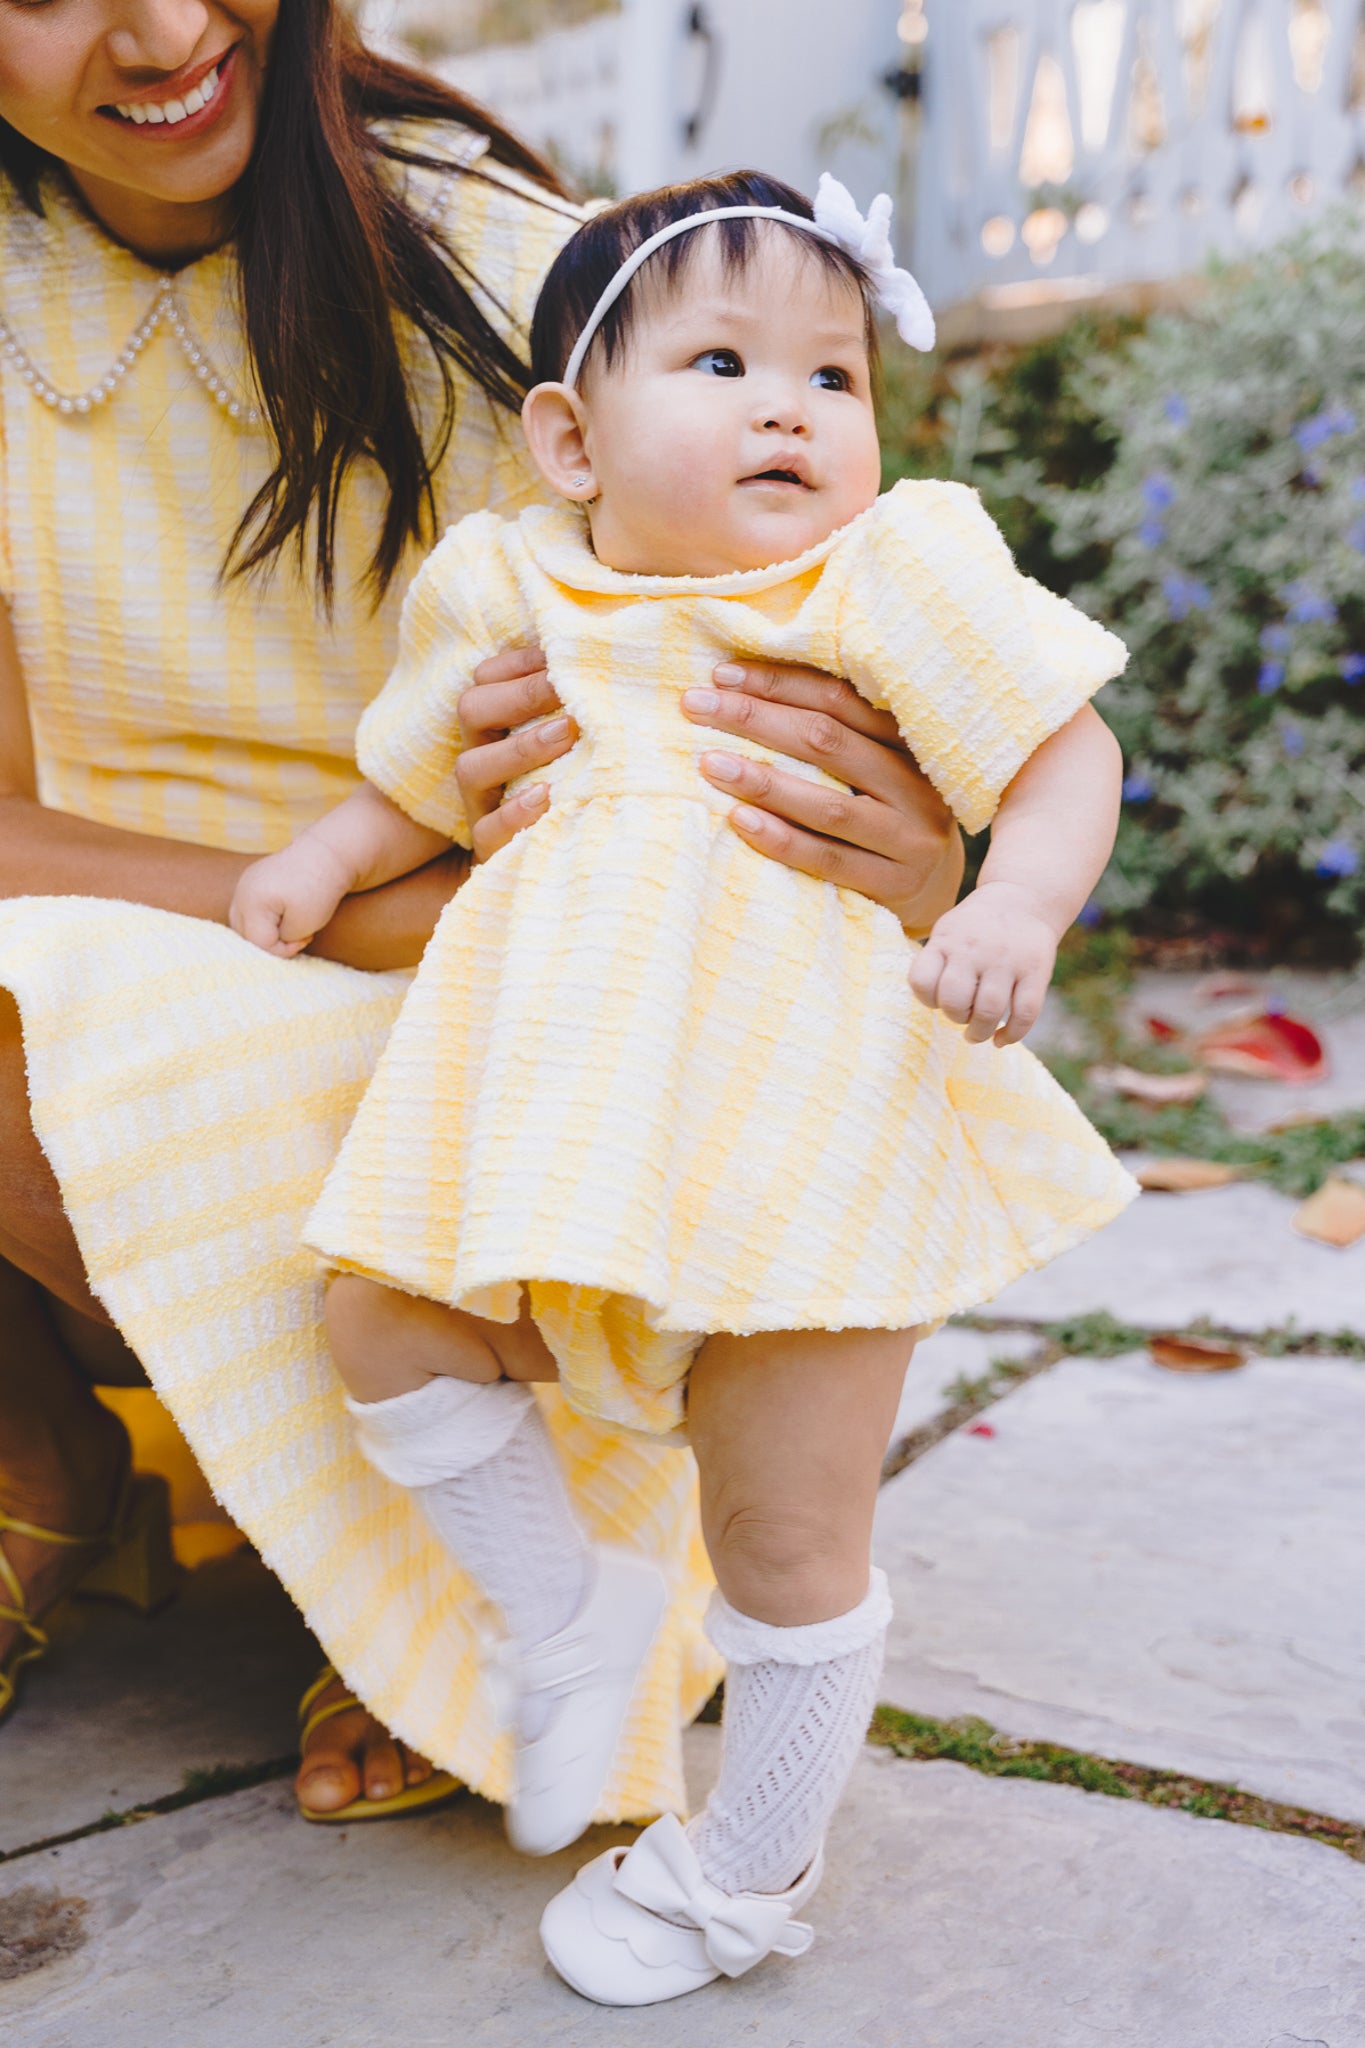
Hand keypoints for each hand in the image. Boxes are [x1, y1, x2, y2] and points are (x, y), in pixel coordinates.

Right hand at [230, 842, 351, 957]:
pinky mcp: (253, 880)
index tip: (305, 939)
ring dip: (266, 932)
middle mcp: (241, 891)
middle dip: (272, 943)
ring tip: (293, 929)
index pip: (258, 942)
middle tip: (299, 938)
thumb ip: (281, 941)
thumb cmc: (319, 889)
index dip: (282, 949)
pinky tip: (287, 918)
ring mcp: (245, 883)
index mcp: (251, 901)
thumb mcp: (303, 926)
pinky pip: (250, 909)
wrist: (329, 853)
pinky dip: (265, 919)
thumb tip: (268, 941)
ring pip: (244, 923)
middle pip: (245, 934)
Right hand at [456, 645, 576, 863]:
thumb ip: (582, 706)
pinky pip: (487, 828)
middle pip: (471, 709)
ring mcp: (480, 802)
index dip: (520, 661)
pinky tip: (547, 796)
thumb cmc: (580, 786)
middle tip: (565, 686)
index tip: (562, 654)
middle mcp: (481, 756)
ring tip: (566, 734)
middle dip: (520, 694)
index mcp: (496, 724)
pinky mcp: (489, 846)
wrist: (563, 861)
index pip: (487, 676)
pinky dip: (514, 811)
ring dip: (519, 747)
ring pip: (471, 767)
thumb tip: (616, 661)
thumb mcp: (578, 743)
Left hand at [681, 661, 960, 928]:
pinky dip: (781, 839)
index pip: (840, 699)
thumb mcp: (877, 765)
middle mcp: (917, 785)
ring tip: (710, 764)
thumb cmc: (885, 813)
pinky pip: (827, 860)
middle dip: (757, 719)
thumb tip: (742, 688)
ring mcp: (910, 839)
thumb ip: (835, 731)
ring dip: (764, 782)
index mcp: (911, 740)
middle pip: (830, 743)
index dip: (779, 684)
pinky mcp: (895, 886)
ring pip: (830, 805)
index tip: (721, 676)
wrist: (937, 890)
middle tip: (697, 707)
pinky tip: (739, 821)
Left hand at [908, 882, 1056, 1046]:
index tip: (938, 1000)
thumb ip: (935, 962)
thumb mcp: (948, 931)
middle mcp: (975, 950)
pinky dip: (1011, 1035)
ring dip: (979, 1032)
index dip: (926, 999)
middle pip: (954, 1001)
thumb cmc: (976, 927)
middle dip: (955, 1017)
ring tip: (977, 1033)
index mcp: (947, 940)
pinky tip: (1001, 1039)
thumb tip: (933, 1004)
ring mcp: (1007, 960)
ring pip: (989, 1011)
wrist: (1025, 899)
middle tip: (962, 1016)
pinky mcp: (1036, 971)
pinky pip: (1025, 1014)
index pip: (921, 981)